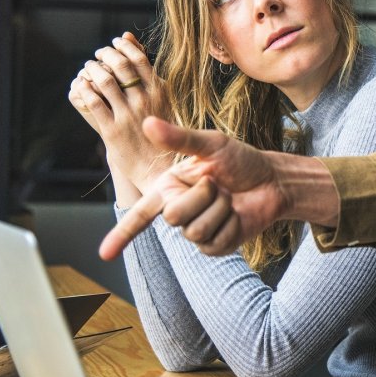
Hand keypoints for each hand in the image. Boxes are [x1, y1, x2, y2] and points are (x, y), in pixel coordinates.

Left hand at [67, 32, 172, 196]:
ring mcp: (128, 116)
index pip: (139, 58)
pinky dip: (84, 89)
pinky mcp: (112, 131)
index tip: (114, 43)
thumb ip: (147, 71)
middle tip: (98, 54)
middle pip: (120, 66)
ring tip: (88, 68)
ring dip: (92, 70)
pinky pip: (94, 102)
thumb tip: (129, 38)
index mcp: (160, 92)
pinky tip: (81, 86)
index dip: (123, 47)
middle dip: (105, 54)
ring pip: (105, 82)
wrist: (159, 167)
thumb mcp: (162, 99)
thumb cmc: (162, 131)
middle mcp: (145, 101)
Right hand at [98, 117, 305, 259]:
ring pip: (196, 230)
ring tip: (229, 198)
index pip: (140, 214)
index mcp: (169, 187)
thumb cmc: (241, 160)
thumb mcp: (212, 144)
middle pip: (174, 217)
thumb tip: (147, 123)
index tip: (103, 254)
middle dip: (202, 196)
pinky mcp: (216, 246)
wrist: (271, 180)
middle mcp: (178, 210)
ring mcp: (196, 231)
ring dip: (220, 210)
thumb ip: (180, 138)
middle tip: (218, 184)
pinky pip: (215, 243)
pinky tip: (237, 215)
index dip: (121, 235)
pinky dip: (231, 225)